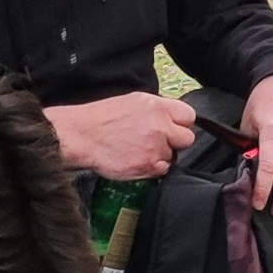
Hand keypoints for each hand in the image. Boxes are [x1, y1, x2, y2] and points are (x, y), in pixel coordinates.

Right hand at [44, 90, 196, 181]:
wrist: (82, 135)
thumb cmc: (103, 118)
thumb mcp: (134, 101)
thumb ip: (158, 110)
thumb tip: (171, 119)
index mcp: (158, 107)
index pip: (189, 116)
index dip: (181, 124)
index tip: (173, 128)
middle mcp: (160, 126)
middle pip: (187, 139)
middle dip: (176, 141)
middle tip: (159, 142)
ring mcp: (156, 147)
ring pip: (174, 156)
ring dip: (162, 156)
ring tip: (141, 150)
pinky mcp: (148, 165)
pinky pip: (162, 170)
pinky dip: (153, 168)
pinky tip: (137, 159)